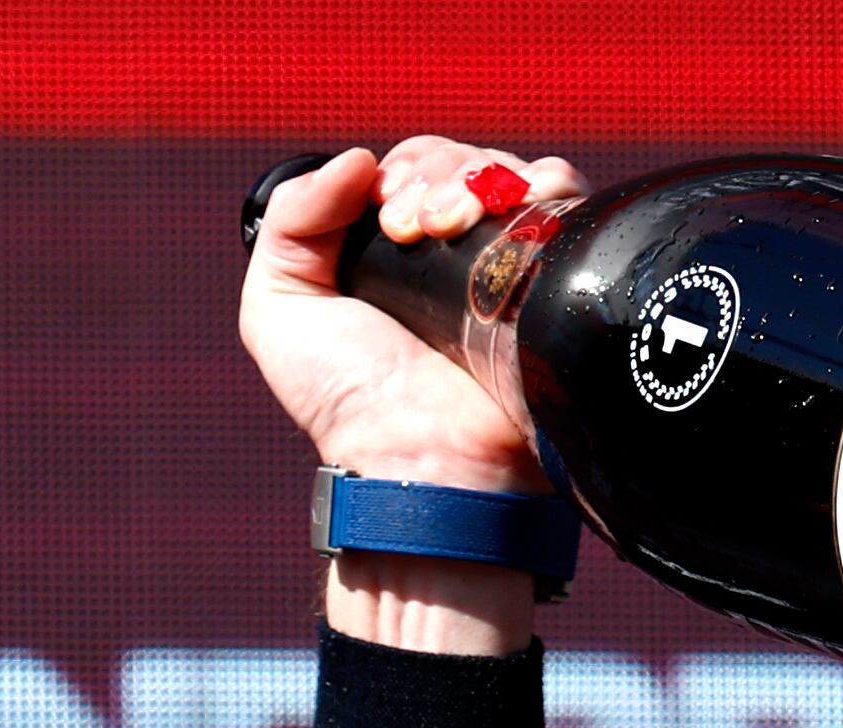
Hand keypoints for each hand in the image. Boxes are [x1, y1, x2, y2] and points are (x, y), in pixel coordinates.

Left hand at [244, 139, 579, 655]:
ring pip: (506, 172)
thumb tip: (357, 159)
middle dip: (433, 175)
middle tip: (411, 230)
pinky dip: (540, 183)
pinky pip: (563, 194)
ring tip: (449, 229)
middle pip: (458, 162)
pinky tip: (511, 210)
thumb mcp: (279, 309)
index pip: (407, 170)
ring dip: (475, 180)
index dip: (398, 175)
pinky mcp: (557, 272)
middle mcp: (452, 254)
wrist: (422, 453)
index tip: (384, 216)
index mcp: (391, 255)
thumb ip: (291, 221)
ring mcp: (508, 262)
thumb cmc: (347, 398)